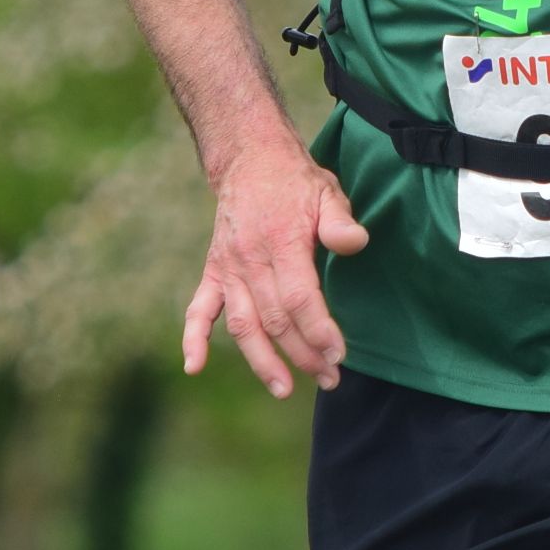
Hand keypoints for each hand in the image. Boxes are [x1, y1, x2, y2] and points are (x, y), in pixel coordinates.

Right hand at [182, 140, 369, 397]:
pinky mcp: (214, 272)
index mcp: (281, 241)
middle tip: (329, 378)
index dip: (318, 331)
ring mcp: (229, 268)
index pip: (300, 298)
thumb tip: (356, 243)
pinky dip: (192, 338)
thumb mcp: (326, 192)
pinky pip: (198, 309)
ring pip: (242, 324)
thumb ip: (339, 221)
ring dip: (261, 361)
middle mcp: (250, 259)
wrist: (250, 160)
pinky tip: (194, 367)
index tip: (338, 354)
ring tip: (283, 389)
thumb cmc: (296, 183)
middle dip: (302, 354)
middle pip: (275, 319)